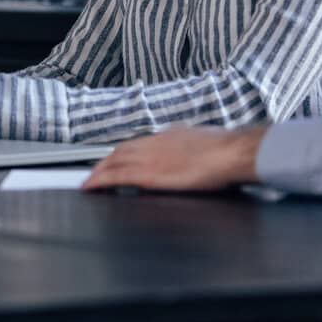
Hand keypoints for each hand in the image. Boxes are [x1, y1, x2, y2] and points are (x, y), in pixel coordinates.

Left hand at [81, 126, 266, 191]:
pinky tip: (89, 188)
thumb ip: (193, 148)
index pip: (139, 142)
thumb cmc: (227, 150)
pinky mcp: (148, 174)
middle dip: (105, 162)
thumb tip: (194, 155)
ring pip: (113, 161)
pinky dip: (99, 181)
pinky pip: (115, 176)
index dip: (124, 152)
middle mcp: (154, 142)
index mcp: (170, 134)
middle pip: (121, 150)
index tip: (116, 160)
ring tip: (89, 182)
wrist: (231, 152)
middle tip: (95, 173)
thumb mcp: (205, 143)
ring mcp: (149, 157)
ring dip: (98, 171)